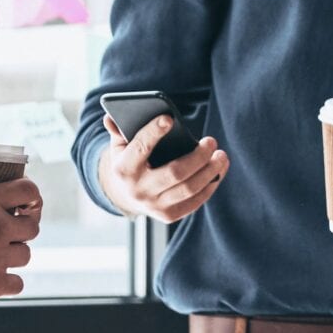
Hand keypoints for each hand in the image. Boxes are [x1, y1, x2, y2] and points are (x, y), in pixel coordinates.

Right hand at [99, 111, 229, 223]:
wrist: (127, 195)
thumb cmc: (129, 161)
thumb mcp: (120, 146)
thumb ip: (119, 131)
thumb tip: (110, 117)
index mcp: (123, 169)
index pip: (140, 148)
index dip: (153, 133)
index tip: (169, 118)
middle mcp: (138, 190)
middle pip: (175, 172)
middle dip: (198, 156)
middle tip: (212, 141)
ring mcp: (154, 206)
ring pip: (190, 188)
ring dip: (211, 171)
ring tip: (222, 155)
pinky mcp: (169, 216)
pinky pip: (195, 201)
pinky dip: (210, 185)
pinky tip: (219, 170)